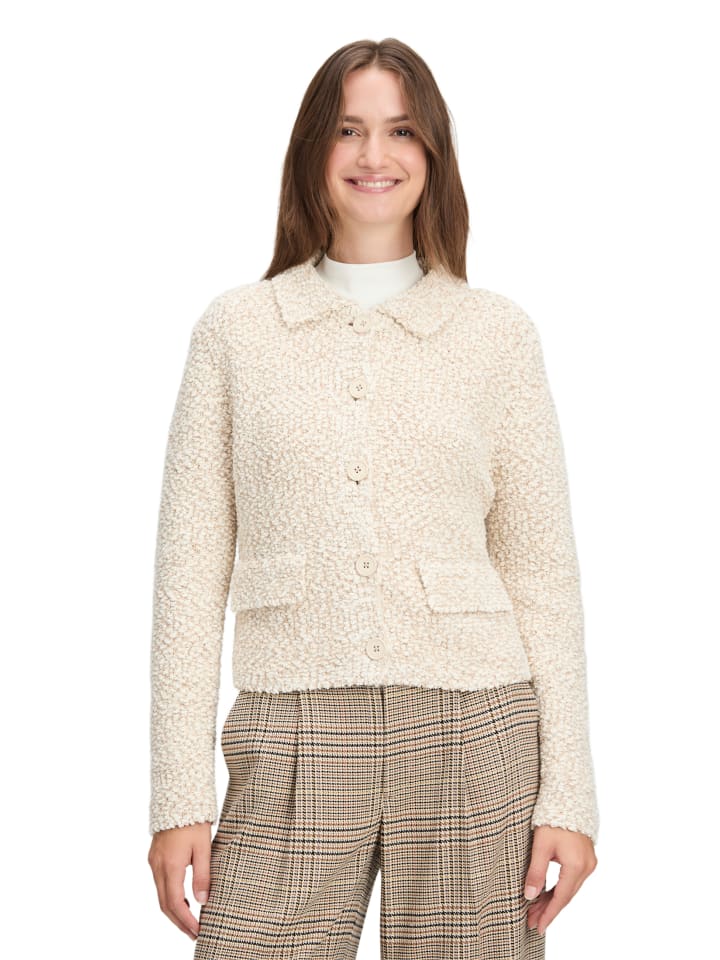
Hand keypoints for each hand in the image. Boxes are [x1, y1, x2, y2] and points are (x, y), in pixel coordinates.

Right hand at [148, 821, 211, 939]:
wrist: (177, 796)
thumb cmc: (194, 819)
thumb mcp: (204, 847)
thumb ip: (203, 875)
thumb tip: (202, 902)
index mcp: (170, 865)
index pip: (176, 903)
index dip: (186, 920)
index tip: (197, 931)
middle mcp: (157, 866)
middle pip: (165, 904)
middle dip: (179, 921)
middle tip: (194, 934)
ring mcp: (153, 861)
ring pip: (160, 895)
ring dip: (174, 910)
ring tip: (190, 921)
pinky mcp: (154, 857)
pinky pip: (159, 884)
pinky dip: (170, 897)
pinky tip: (183, 899)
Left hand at [523, 825, 596, 935]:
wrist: (569, 798)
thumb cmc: (553, 819)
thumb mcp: (541, 845)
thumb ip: (536, 872)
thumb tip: (528, 896)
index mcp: (576, 865)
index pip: (561, 898)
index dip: (549, 914)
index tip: (538, 927)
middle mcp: (586, 867)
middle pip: (566, 896)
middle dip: (548, 910)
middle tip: (531, 921)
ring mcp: (588, 863)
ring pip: (569, 889)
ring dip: (553, 900)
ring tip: (535, 910)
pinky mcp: (586, 858)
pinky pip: (572, 880)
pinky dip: (559, 889)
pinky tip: (547, 894)